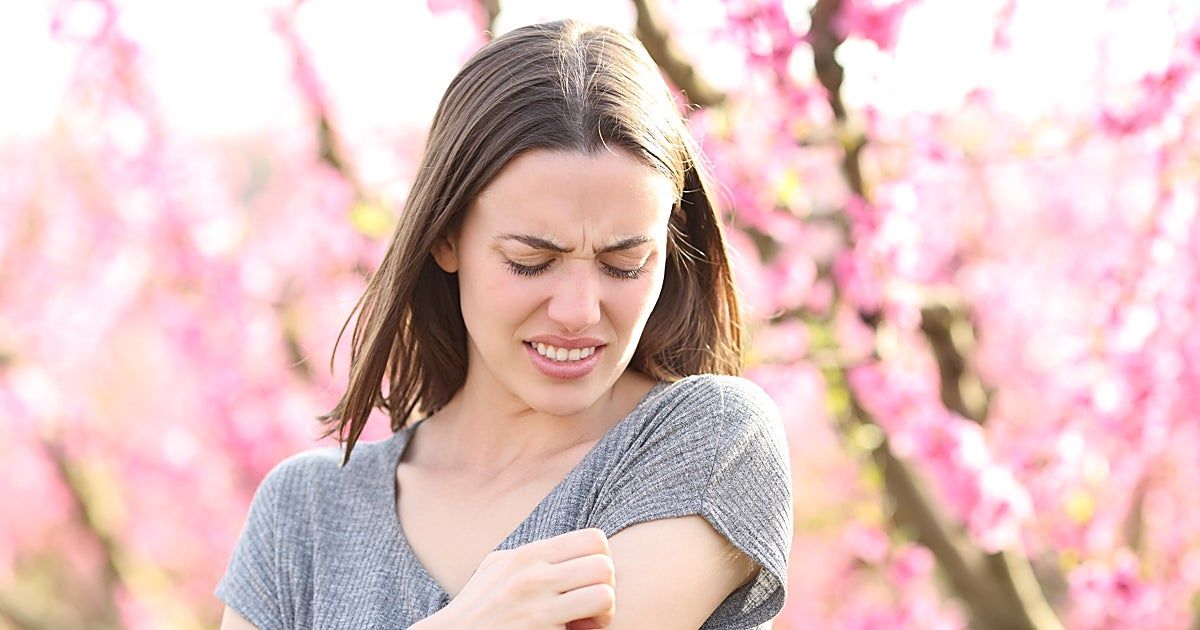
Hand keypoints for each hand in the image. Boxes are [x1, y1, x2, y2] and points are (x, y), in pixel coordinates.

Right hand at [435, 528, 616, 628]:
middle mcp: (533, 576)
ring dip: (603, 614)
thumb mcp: (496, 568)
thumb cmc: (477, 608)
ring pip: (604, 595)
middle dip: (606, 587)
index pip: (593, 539)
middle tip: (591, 606)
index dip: (601, 559)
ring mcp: (537, 608)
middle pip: (604, 566)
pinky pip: (587, 628)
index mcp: (527, 555)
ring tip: (586, 623)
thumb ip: (530, 555)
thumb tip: (569, 549)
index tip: (588, 580)